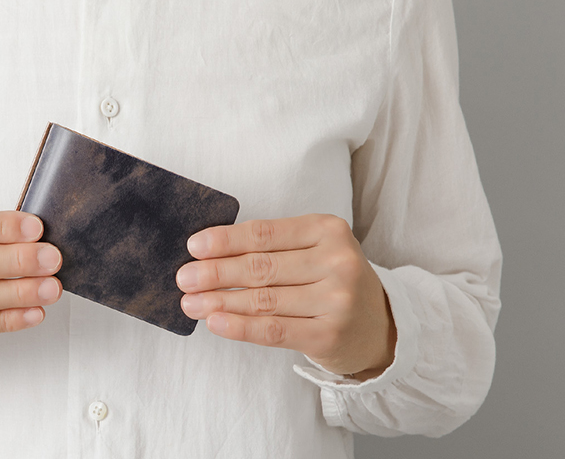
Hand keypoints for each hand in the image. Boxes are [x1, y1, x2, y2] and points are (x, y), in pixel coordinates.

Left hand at [176, 214, 395, 378]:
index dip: (226, 240)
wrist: (380, 326)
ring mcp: (336, 300)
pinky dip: (239, 327)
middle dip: (215, 273)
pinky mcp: (328, 335)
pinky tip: (215, 323)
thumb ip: (272, 247)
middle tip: (184, 278)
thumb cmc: (332, 280)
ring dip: (219, 301)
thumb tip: (209, 253)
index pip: (265, 234)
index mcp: (328, 230)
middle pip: (260, 267)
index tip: (194, 247)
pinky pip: (273, 330)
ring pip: (263, 300)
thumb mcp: (314, 250)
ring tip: (190, 303)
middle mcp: (336, 262)